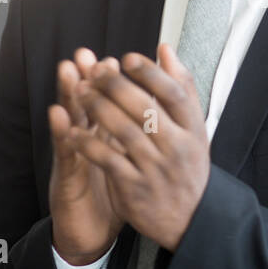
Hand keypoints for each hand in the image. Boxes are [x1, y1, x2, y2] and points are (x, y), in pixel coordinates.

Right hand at [48, 48, 124, 264]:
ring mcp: (74, 157)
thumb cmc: (111, 192)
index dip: (111, 81)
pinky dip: (62, 133)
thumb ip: (137, 134)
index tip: (118, 58)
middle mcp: (87, 141)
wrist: (92, 236)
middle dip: (86, 78)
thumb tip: (155, 109)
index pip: (107, 102)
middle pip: (85, 104)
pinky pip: (64, 153)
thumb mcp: (127, 161)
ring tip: (67, 70)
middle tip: (85, 54)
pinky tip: (58, 115)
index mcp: (105, 136)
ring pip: (70, 121)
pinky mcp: (66, 178)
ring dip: (67, 94)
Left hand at [77, 43, 209, 251]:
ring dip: (99, 109)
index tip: (127, 58)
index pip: (175, 94)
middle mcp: (177, 147)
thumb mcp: (193, 127)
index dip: (151, 74)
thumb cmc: (187, 166)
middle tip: (93, 69)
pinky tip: (74, 131)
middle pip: (146, 109)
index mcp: (192, 129)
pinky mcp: (135, 188)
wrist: (191, 219)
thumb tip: (165, 49)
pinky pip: (108, 161)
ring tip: (79, 92)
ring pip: (125, 132)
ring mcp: (156, 168)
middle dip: (116, 86)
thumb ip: (180, 87)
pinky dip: (89, 145)